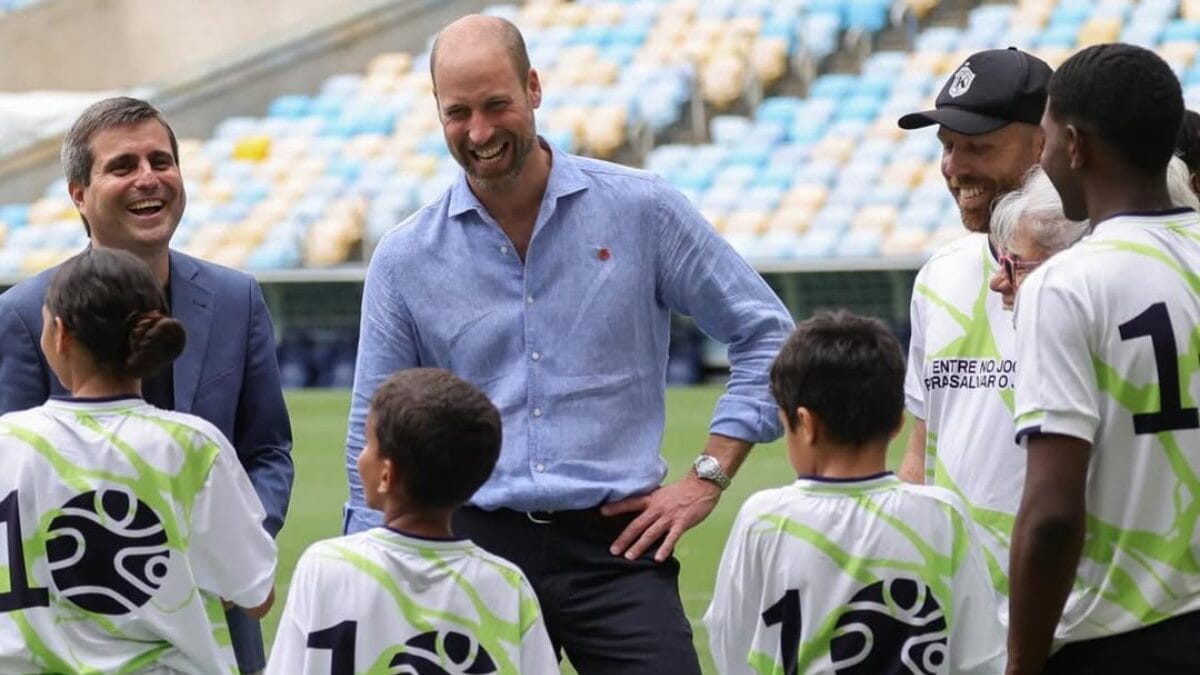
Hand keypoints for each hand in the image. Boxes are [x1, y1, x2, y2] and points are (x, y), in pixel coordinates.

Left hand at [601, 475, 720, 562]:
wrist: (702, 485)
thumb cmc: (683, 490)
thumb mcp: (662, 493)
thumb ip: (652, 502)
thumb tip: (641, 511)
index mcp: (651, 499)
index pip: (630, 503)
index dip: (615, 507)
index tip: (602, 512)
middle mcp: (657, 508)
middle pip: (637, 524)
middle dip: (624, 538)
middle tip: (613, 550)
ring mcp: (669, 516)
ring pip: (650, 533)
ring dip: (639, 546)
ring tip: (629, 557)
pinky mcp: (682, 523)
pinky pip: (672, 538)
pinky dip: (664, 548)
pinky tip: (658, 558)